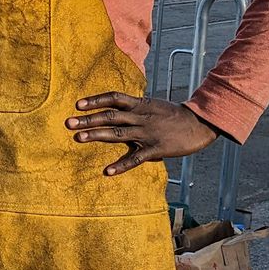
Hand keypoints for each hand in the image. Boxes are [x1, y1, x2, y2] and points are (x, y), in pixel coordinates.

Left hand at [67, 92, 218, 175]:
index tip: (78, 104)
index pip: (114, 98)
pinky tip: (107, 171)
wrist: (200, 124)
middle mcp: (141, 117)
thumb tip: (115, 106)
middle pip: (110, 116)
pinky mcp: (156, 149)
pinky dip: (121, 165)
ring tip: (78, 139)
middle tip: (68, 123)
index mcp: (141, 104)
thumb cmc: (174, 115)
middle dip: (88, 119)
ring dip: (97, 136)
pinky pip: (136, 158)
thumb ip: (134, 107)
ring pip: (118, 133)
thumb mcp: (153, 105)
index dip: (96, 100)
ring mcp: (147, 133)